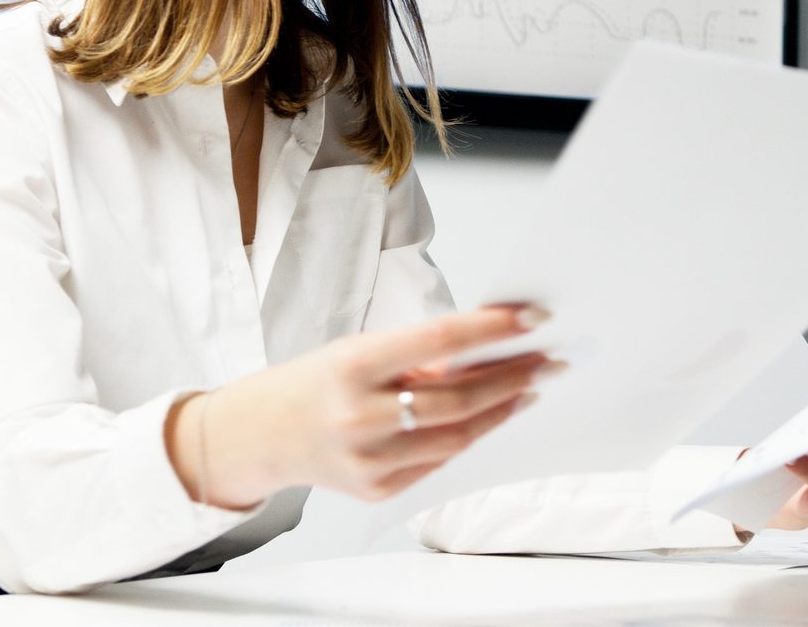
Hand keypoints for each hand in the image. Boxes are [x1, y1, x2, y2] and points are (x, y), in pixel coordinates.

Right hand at [166, 305, 557, 507]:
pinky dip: (466, 437)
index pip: (439, 341)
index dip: (491, 330)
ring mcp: (369, 459)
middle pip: (459, 397)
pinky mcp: (376, 489)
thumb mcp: (355, 350)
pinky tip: (488, 416)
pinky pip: (437, 461)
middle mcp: (361, 415)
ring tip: (529, 386)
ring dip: (501, 409)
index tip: (532, 318)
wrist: (260, 434)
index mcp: (352, 365)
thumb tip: (481, 353)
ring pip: (458, 436)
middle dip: (512, 375)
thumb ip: (414, 356)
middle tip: (547, 358)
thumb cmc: (310, 381)